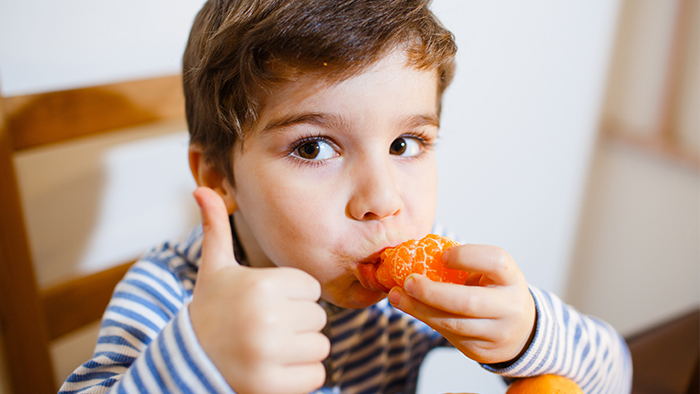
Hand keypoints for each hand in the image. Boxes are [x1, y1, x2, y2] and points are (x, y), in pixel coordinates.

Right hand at [189, 187, 329, 393]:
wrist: (187, 366)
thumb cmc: (210, 312)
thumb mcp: (213, 270)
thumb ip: (215, 228)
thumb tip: (200, 188)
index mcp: (260, 285)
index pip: (311, 288)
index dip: (293, 297)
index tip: (266, 304)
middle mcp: (266, 318)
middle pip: (318, 318)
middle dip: (297, 324)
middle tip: (266, 329)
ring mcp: (269, 355)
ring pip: (320, 347)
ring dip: (301, 351)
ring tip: (269, 348)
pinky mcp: (272, 386)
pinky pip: (316, 376)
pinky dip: (300, 377)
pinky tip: (272, 370)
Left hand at [388, 244, 535, 364]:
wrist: (521, 332)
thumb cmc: (495, 292)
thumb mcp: (490, 275)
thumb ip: (465, 266)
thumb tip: (416, 257)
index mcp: (512, 279)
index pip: (495, 261)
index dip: (467, 256)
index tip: (442, 255)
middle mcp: (509, 307)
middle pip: (468, 301)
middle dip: (432, 292)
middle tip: (407, 281)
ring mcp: (496, 333)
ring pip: (453, 323)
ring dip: (419, 309)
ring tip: (397, 296)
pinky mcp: (480, 350)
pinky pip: (448, 334)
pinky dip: (426, 319)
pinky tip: (411, 307)